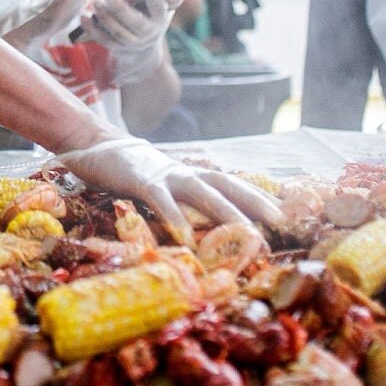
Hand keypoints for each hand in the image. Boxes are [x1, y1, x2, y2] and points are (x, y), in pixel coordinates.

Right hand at [56, 137, 281, 247]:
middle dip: (257, 202)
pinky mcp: (142, 181)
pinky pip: (162, 201)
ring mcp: (166, 175)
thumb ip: (184, 201)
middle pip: (228, 184)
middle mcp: (186, 172)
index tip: (288, 213)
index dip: (260, 196)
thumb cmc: (134, 172)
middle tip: (282, 223)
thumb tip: (207, 229)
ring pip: (204, 191)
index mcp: (193, 174)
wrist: (97, 145)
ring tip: (249, 232)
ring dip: (228, 211)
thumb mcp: (164, 185)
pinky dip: (176, 219)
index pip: (234, 183)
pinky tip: (187, 240)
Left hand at [80, 0, 182, 82]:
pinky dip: (92, 29)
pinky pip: (103, 40)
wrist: (144, 49)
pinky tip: (83, 16)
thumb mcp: (164, 8)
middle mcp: (147, 34)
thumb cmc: (153, 17)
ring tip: (95, 1)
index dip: (156, 1)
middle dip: (121, 9)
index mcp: (160, 20)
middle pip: (135, 23)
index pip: (161, 11)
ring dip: (105, 17)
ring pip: (117, 32)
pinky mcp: (115, 48)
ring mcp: (131, 43)